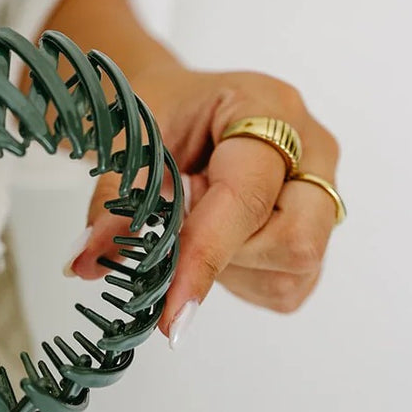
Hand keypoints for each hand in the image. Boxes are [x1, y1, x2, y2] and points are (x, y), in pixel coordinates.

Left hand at [66, 62, 340, 343]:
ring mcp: (324, 187)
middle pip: (296, 240)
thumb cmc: (164, 107)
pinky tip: (222, 237)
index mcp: (268, 107)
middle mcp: (312, 147)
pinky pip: (291, 284)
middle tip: (183, 230)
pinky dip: (246, 277)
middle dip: (230, 256)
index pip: (247, 196)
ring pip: (293, 270)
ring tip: (200, 221)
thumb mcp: (130, 135)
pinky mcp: (322, 227)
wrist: (185, 102)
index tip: (171, 309)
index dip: (207, 254)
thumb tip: (87, 262)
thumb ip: (114, 196)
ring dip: (232, 267)